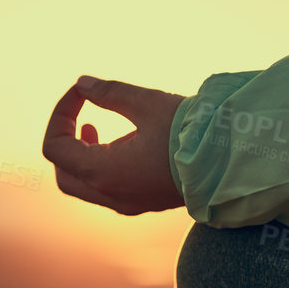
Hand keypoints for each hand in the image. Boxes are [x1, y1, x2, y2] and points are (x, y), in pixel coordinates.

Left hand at [42, 75, 187, 214]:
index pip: (55, 147)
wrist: (233, 161)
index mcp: (103, 173)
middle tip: (83, 117)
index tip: (80, 93)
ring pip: (84, 186)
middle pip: (63, 175)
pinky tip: (124, 145)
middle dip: (65, 143)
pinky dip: (102, 168)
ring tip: (99, 131)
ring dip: (83, 157)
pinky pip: (107, 191)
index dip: (60, 114)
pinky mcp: (144, 204)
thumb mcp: (147, 103)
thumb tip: (82, 83)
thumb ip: (109, 93)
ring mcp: (128, 204)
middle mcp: (110, 195)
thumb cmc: (190, 131)